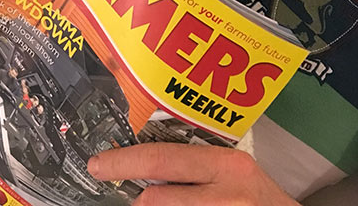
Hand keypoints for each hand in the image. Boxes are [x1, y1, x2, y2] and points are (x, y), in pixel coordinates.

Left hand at [87, 143, 297, 205]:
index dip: (124, 161)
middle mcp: (224, 196)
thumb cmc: (258, 196)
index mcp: (227, 166)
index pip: (163, 159)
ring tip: (151, 199)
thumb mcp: (234, 170)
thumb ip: (195, 164)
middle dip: (133, 195)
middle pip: (156, 198)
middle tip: (113, 183)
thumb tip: (146, 164)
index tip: (98, 164)